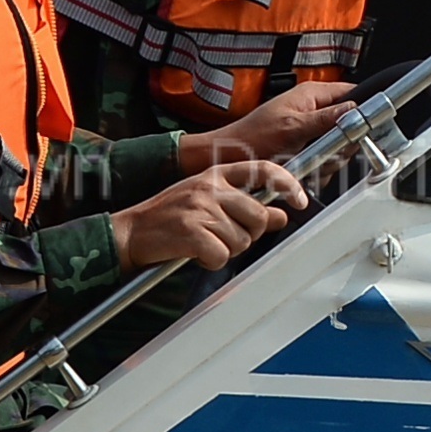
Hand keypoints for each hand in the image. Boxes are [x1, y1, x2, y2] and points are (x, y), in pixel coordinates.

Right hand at [112, 155, 304, 273]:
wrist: (131, 231)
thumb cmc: (170, 217)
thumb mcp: (208, 202)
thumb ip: (245, 206)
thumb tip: (280, 215)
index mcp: (215, 174)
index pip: (262, 169)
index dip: (287, 184)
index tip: (299, 201)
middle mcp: (209, 187)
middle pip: (257, 215)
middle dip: (248, 234)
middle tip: (224, 237)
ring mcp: (199, 209)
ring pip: (241, 240)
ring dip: (226, 250)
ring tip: (204, 243)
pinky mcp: (191, 232)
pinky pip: (221, 255)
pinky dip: (211, 262)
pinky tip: (196, 254)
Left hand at [195, 81, 355, 170]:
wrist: (229, 155)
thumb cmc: (252, 138)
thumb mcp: (293, 127)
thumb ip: (326, 118)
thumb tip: (354, 110)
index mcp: (311, 95)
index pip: (351, 92)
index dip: (362, 108)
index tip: (366, 127)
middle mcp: (312, 109)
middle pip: (348, 125)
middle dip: (341, 145)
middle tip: (326, 153)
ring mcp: (309, 127)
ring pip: (337, 145)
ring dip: (328, 159)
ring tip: (308, 162)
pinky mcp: (304, 145)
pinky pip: (324, 157)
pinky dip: (317, 167)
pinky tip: (304, 170)